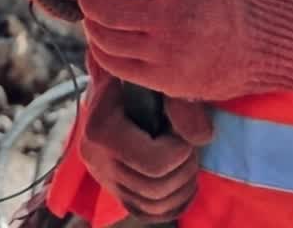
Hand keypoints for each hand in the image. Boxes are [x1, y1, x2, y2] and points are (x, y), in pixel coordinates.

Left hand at [77, 0, 292, 100]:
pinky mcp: (165, 81)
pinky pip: (111, 62)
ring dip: (94, 20)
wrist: (260, 46)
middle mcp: (169, 18)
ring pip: (100, 34)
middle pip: (96, 4)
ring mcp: (166, 54)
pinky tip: (112, 35)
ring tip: (104, 11)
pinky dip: (102, 47)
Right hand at [78, 62, 212, 221]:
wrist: (108, 91)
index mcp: (99, 132)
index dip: (180, 152)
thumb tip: (195, 126)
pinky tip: (184, 183)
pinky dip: (175, 203)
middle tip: (190, 148)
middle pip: (156, 188)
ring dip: (182, 187)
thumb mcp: (142, 78)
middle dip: (184, 170)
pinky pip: (151, 214)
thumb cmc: (130, 81)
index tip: (181, 133)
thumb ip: (167, 95)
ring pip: (154, 205)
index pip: (152, 163)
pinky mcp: (117, 192)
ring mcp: (105, 180)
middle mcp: (96, 161)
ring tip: (187, 163)